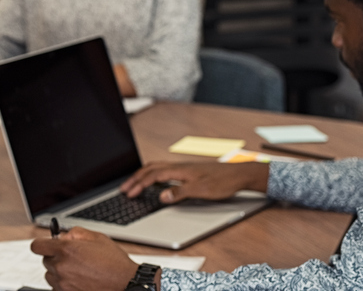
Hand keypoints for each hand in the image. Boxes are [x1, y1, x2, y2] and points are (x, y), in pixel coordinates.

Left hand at [31, 227, 140, 290]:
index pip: (37, 246)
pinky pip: (57, 288)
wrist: (126, 284)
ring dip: (59, 272)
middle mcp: (61, 267)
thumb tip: (62, 236)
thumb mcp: (97, 238)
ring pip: (50, 276)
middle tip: (72, 258)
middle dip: (56, 257)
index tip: (46, 245)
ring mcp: (64, 284)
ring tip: (78, 271)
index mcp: (66, 250)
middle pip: (45, 260)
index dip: (42, 244)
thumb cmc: (114, 263)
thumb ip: (75, 233)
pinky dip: (64, 285)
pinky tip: (78, 281)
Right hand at [120, 160, 268, 202]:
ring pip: (156, 168)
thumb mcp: (201, 191)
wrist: (239, 174)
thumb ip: (180, 193)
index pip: (152, 176)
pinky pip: (163, 169)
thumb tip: (161, 197)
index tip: (128, 193)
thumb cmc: (223, 181)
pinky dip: (153, 174)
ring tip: (134, 183)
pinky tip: (155, 181)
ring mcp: (183, 167)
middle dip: (135, 179)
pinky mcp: (188, 170)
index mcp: (179, 170)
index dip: (139, 185)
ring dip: (142, 175)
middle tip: (124, 189)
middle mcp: (178, 166)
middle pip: (150, 169)